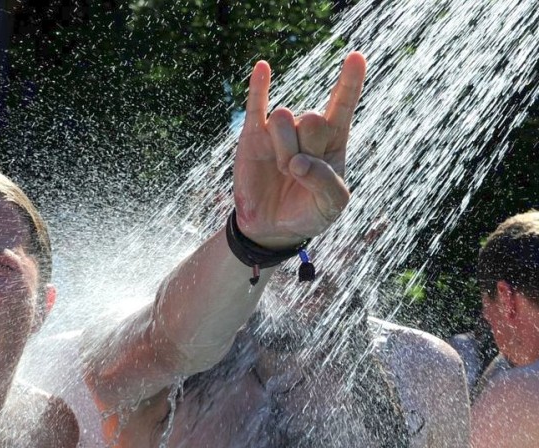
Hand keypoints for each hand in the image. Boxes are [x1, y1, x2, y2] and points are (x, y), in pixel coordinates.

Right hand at [232, 51, 366, 246]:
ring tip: (283, 170)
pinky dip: (259, 86)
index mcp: (332, 141)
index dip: (350, 82)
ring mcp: (279, 132)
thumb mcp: (331, 204)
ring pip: (283, 118)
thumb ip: (325, 182)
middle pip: (311, 117)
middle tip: (297, 172)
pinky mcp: (253, 137)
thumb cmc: (308, 213)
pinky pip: (256, 106)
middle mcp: (307, 131)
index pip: (343, 105)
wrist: (273, 227)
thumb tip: (299, 162)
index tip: (356, 58)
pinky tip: (263, 67)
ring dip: (284, 148)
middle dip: (305, 147)